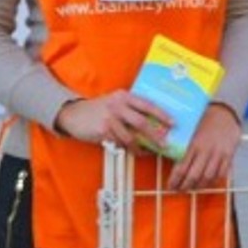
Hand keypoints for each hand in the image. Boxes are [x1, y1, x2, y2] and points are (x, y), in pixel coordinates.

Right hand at [54, 90, 171, 153]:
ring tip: (149, 151)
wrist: (73, 114)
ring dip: (141, 146)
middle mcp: (118, 105)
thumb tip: (155, 122)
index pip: (147, 105)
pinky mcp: (102, 130)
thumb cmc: (100, 109)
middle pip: (141, 122)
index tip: (173, 123)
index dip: (162, 114)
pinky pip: (120, 142)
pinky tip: (134, 150)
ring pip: (130, 136)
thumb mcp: (116, 102)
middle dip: (155, 134)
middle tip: (165, 143)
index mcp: (125, 96)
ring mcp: (109, 118)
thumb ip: (131, 108)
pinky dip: (129, 148)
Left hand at [168, 104, 240, 191]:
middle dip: (185, 186)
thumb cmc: (205, 119)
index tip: (170, 186)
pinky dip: (215, 180)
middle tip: (180, 189)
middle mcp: (205, 151)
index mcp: (193, 144)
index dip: (174, 180)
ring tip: (194, 188)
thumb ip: (184, 145)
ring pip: (208, 177)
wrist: (225, 111)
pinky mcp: (229, 154)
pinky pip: (222, 173)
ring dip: (199, 186)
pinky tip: (209, 181)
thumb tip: (172, 159)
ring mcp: (218, 154)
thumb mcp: (191, 130)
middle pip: (194, 176)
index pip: (181, 168)